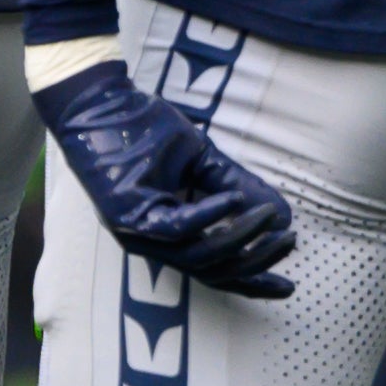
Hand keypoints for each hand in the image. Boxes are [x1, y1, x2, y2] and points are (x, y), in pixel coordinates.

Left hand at [35, 60, 295, 298]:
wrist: (97, 98)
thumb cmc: (144, 127)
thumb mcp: (200, 160)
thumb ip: (236, 187)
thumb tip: (281, 215)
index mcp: (164, 234)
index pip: (214, 272)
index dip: (252, 283)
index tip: (289, 287)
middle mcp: (149, 242)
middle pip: (211, 272)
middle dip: (255, 262)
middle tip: (288, 241)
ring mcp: (135, 231)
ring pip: (197, 255)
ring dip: (240, 238)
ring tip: (269, 219)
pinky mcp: (125, 213)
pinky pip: (175, 227)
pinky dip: (208, 217)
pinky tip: (234, 200)